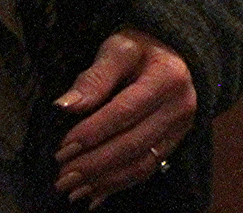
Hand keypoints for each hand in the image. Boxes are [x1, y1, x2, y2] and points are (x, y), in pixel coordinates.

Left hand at [54, 28, 196, 205]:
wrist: (174, 53)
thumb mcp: (117, 49)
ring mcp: (181, 128)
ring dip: (105, 181)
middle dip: (95, 165)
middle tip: (62, 178)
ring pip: (141, 163)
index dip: (93, 133)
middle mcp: (180, 106)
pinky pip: (147, 169)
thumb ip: (94, 77)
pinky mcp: (175, 142)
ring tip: (73, 190)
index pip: (125, 111)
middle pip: (133, 143)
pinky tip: (95, 194)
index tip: (62, 149)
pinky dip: (119, 184)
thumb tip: (65, 106)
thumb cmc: (140, 48)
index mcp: (167, 77)